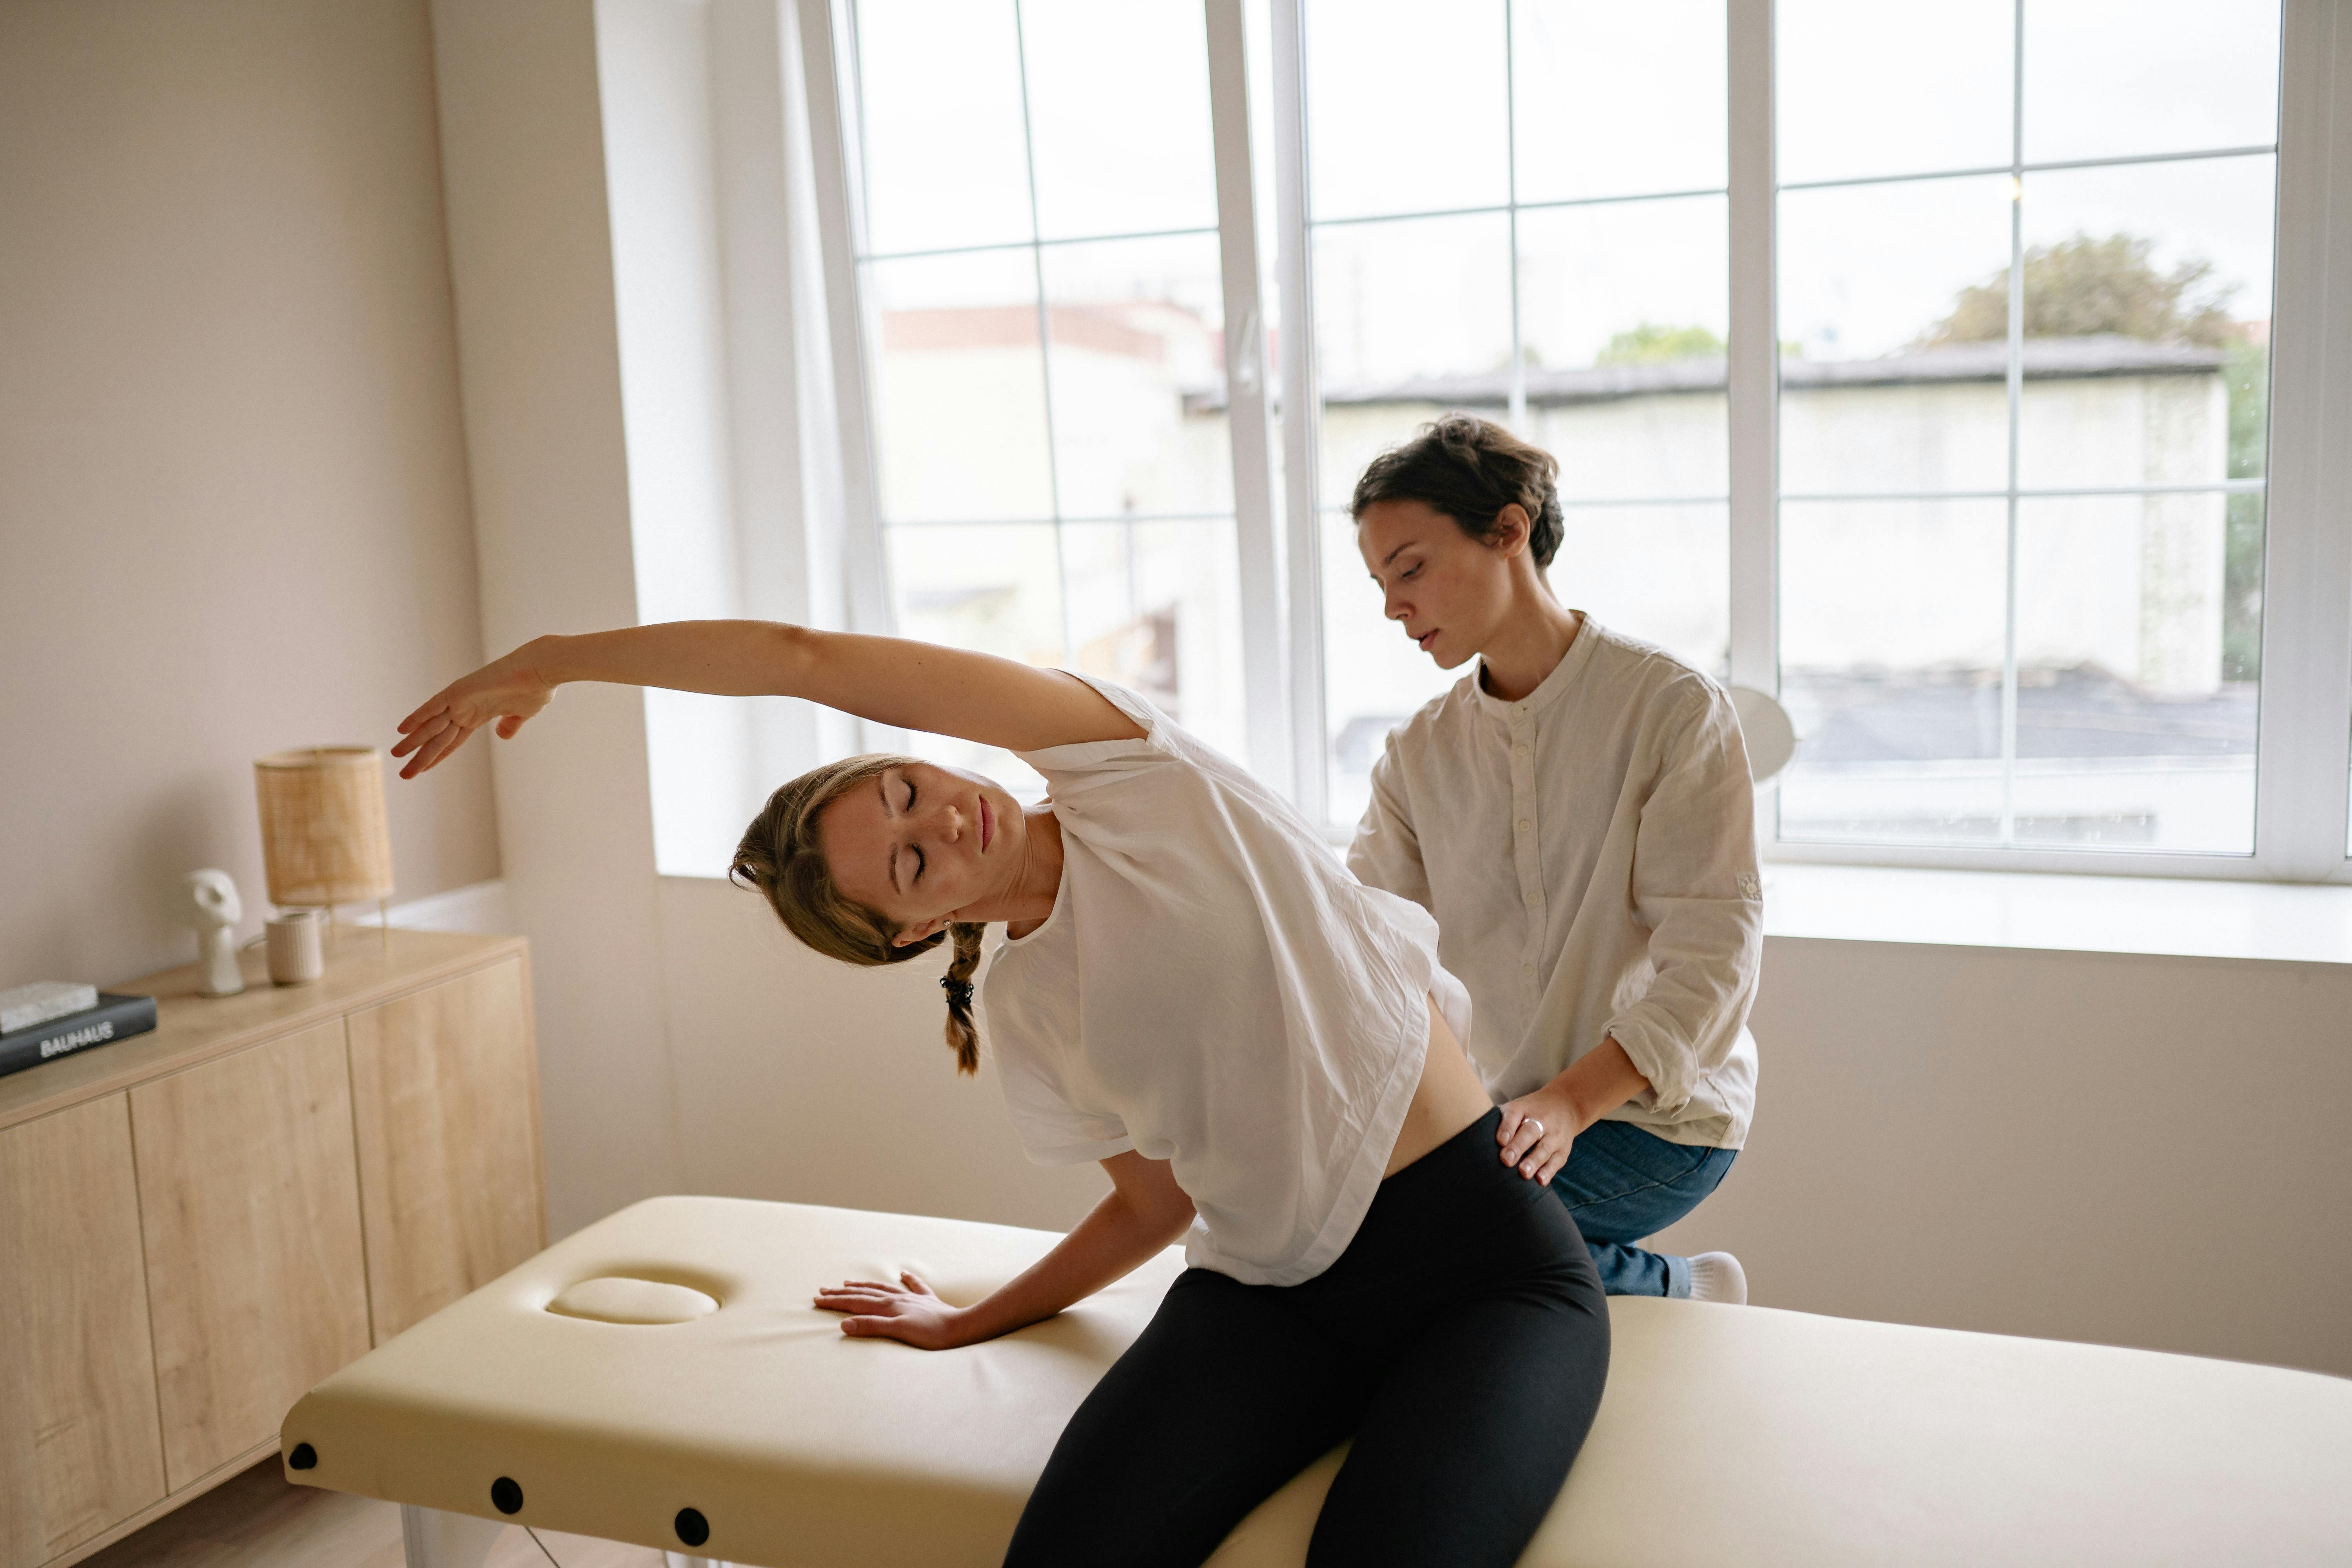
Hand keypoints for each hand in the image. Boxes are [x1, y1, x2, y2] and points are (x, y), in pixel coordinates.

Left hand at [391, 641, 557, 778]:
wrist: (542, 669)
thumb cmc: (537, 688)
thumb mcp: (522, 714)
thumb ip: (510, 725)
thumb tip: (502, 736)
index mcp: (480, 714)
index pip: (453, 740)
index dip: (438, 756)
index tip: (424, 769)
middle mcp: (466, 708)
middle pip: (438, 738)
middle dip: (421, 757)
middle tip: (404, 774)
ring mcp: (461, 700)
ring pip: (432, 726)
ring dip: (413, 743)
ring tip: (396, 756)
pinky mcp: (460, 691)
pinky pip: (433, 707)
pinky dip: (417, 717)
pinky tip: (401, 730)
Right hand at [813, 1271, 972, 1349]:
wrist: (960, 1328)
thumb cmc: (930, 1334)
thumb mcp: (898, 1331)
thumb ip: (871, 1326)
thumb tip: (844, 1324)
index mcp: (888, 1306)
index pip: (855, 1302)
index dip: (835, 1302)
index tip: (816, 1300)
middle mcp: (898, 1299)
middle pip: (864, 1293)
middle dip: (842, 1293)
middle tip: (823, 1290)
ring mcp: (912, 1299)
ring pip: (883, 1288)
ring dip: (864, 1286)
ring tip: (850, 1282)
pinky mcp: (927, 1302)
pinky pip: (914, 1287)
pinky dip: (907, 1280)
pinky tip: (904, 1274)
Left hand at [1497, 1085, 1581, 1184]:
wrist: (1564, 1104)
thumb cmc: (1529, 1112)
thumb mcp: (1516, 1108)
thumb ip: (1501, 1122)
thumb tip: (1479, 1140)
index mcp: (1523, 1108)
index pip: (1514, 1114)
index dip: (1506, 1127)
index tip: (1500, 1141)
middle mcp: (1541, 1120)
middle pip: (1530, 1132)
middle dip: (1518, 1147)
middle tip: (1506, 1160)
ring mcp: (1554, 1135)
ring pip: (1544, 1148)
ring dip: (1534, 1161)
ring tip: (1524, 1173)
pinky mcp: (1563, 1149)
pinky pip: (1556, 1161)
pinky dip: (1549, 1171)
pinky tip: (1540, 1180)